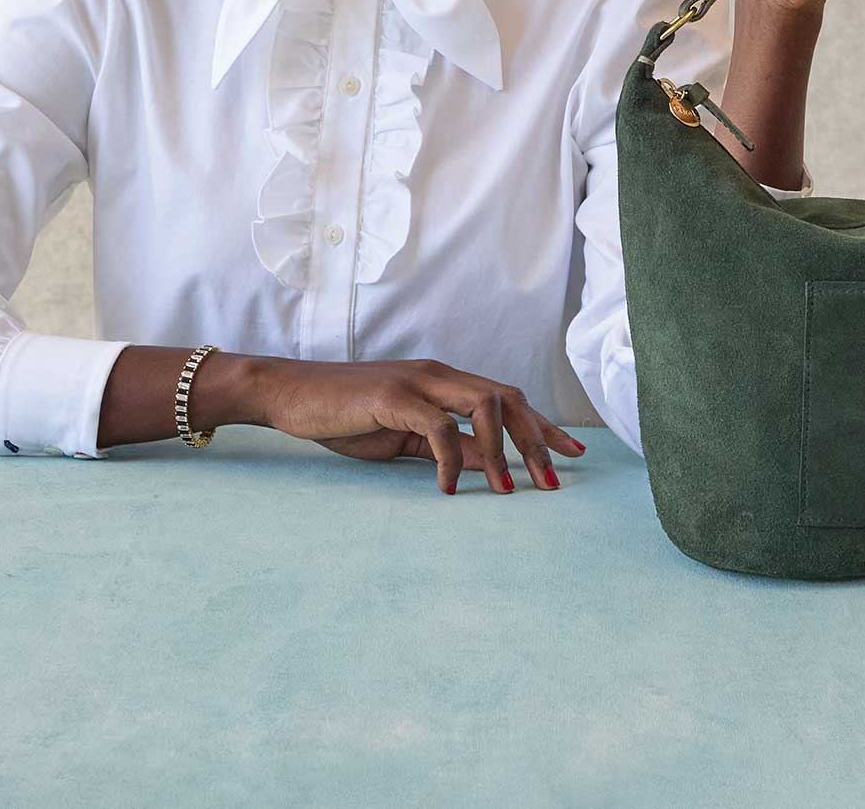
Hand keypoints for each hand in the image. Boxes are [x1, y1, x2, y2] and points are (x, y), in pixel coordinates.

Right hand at [254, 357, 586, 495]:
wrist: (292, 393)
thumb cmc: (346, 414)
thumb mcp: (404, 435)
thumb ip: (445, 444)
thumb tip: (488, 464)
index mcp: (442, 381)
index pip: (506, 398)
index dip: (542, 425)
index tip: (572, 453)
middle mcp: (437, 374)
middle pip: (506, 399)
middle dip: (536, 439)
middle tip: (552, 481)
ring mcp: (417, 382)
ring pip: (483, 405)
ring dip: (501, 450)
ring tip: (507, 490)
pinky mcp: (393, 397)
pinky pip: (438, 427)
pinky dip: (451, 459)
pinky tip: (448, 490)